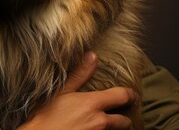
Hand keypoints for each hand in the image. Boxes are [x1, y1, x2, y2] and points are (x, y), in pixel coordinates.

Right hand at [16, 51, 135, 129]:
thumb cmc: (46, 116)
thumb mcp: (60, 92)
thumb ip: (79, 74)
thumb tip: (92, 56)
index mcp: (92, 103)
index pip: (122, 96)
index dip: (130, 95)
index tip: (132, 95)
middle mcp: (99, 121)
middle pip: (124, 122)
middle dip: (124, 120)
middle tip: (121, 117)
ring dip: (112, 129)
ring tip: (104, 126)